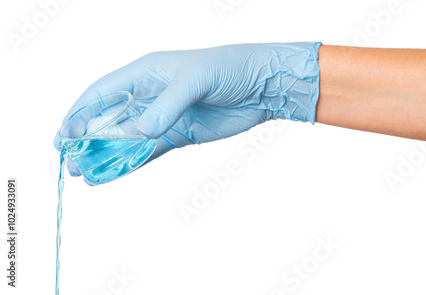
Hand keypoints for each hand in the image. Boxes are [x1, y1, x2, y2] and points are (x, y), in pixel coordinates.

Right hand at [54, 42, 320, 175]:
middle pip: (109, 118)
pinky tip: (113, 175)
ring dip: (105, 155)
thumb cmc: (230, 68)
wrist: (264, 86)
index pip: (103, 93)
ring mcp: (163, 118)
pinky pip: (147, 152)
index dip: (81, 112)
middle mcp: (150, 96)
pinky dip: (130, 163)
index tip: (66, 134)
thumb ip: (168, 105)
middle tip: (71, 161)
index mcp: (146, 73)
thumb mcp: (197, 78)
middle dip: (87, 139)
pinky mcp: (178, 135)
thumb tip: (140, 132)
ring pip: (125, 139)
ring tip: (86, 174)